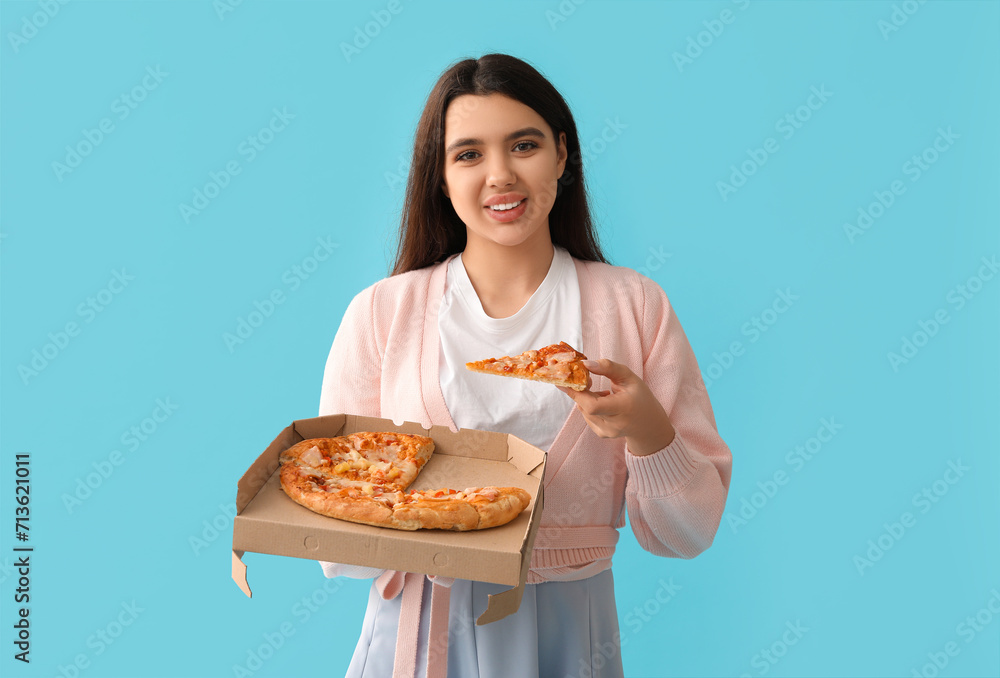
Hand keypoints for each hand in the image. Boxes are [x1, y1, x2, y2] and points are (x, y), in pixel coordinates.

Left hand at [557, 359, 675, 455]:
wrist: (648, 424)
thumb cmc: (639, 396)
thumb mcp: (629, 377)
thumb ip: (608, 367)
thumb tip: (585, 364)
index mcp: (624, 408)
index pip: (593, 406)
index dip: (576, 393)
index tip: (564, 380)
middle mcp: (614, 424)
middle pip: (586, 407)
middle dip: (579, 390)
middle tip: (585, 379)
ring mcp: (607, 432)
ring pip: (584, 410)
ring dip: (586, 397)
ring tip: (603, 392)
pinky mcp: (601, 434)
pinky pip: (587, 416)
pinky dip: (589, 405)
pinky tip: (603, 402)